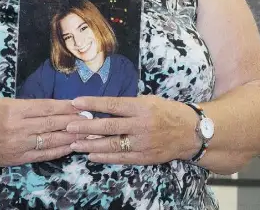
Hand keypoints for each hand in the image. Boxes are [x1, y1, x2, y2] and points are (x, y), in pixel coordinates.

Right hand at [0, 98, 83, 166]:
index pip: (47, 107)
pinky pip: (41, 155)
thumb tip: (54, 107)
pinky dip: (58, 151)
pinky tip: (70, 147)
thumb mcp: (4, 102)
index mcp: (14, 109)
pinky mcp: (15, 159)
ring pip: (50, 140)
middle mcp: (17, 128)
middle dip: (75, 121)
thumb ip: (28, 106)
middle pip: (52, 124)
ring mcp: (17, 145)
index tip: (83, 105)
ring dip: (71, 137)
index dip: (67, 107)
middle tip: (93, 119)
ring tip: (88, 134)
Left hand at [66, 96, 200, 164]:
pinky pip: (120, 158)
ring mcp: (142, 143)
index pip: (112, 104)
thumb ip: (129, 105)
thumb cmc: (169, 112)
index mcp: (142, 107)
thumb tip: (104, 107)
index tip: (75, 102)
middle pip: (108, 126)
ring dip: (90, 145)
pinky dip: (104, 157)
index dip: (93, 103)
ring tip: (74, 144)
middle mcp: (141, 125)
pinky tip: (91, 155)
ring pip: (111, 144)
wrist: (191, 132)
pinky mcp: (144, 157)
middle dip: (85, 126)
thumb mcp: (151, 101)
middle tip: (68, 126)